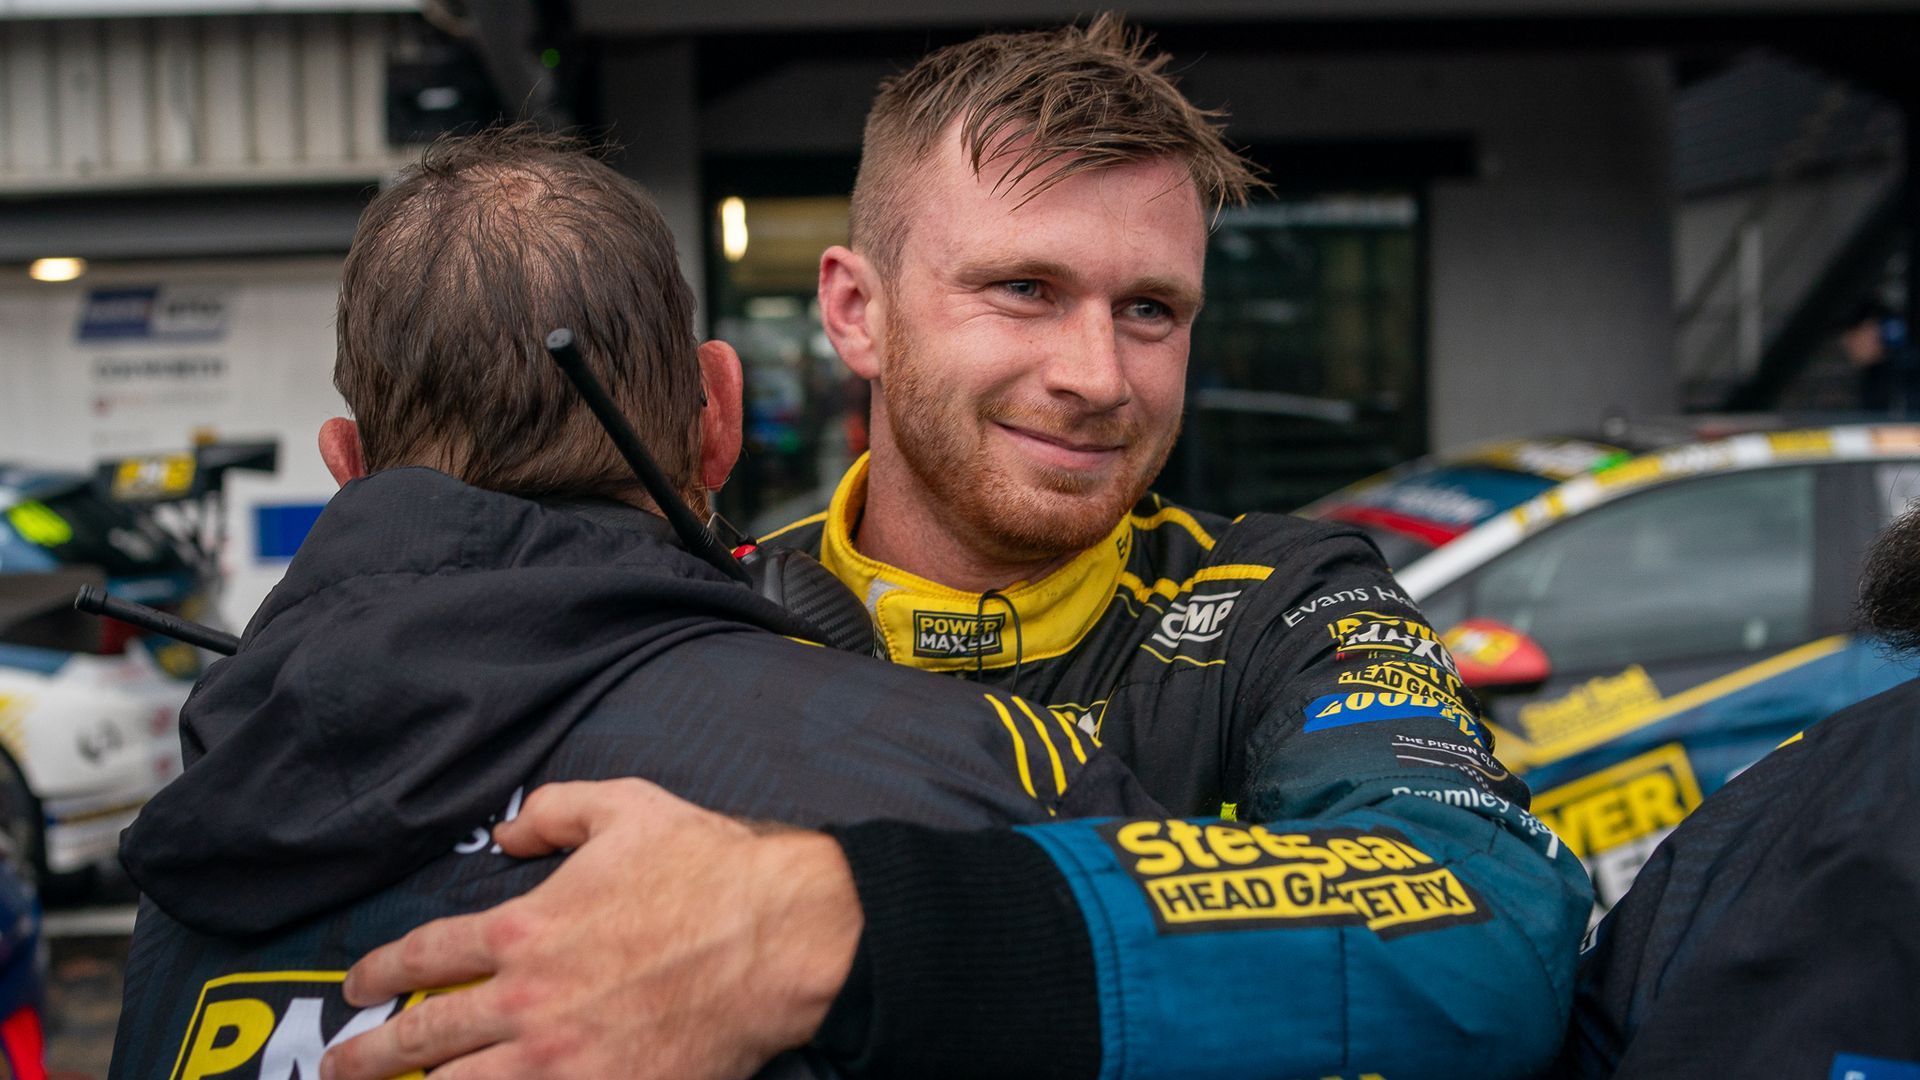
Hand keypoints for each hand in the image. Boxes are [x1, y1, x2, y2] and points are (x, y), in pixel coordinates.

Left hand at [320, 778, 862, 1079]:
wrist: (782, 938)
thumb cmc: (710, 870)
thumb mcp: (627, 807)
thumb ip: (552, 811)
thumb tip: (508, 834)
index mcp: (526, 930)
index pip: (425, 956)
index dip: (379, 973)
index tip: (358, 985)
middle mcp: (529, 1004)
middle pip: (422, 1039)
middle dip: (368, 1057)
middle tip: (340, 1068)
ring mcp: (564, 1061)